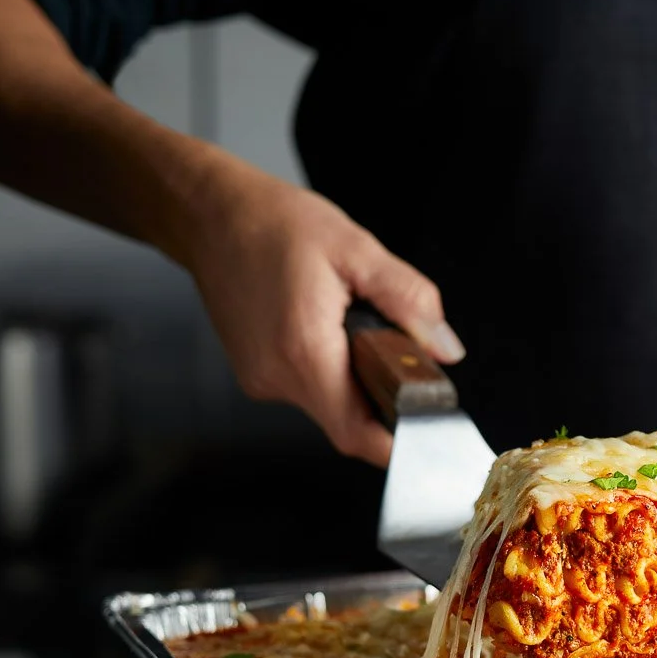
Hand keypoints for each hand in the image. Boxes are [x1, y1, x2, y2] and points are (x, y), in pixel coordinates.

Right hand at [175, 165, 463, 465]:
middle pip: (350, 420)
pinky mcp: (256, 374)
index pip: (358, 433)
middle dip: (383, 394)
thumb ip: (409, 301)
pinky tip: (325, 325)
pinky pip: (309, 388)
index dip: (399, 441)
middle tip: (393, 345)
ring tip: (349, 321)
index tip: (428, 428)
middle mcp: (277, 376)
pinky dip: (330, 367)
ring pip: (330, 404)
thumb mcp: (357, 249)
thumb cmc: (275, 224)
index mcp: (305, 349)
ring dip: (355, 376)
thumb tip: (446, 350)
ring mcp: (261, 379)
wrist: (211, 216)